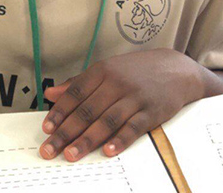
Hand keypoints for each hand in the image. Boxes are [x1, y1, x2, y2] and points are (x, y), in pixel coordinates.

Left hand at [39, 49, 203, 161]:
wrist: (176, 68)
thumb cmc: (137, 71)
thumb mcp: (108, 70)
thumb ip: (79, 83)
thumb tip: (51, 94)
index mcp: (103, 71)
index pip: (75, 93)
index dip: (59, 112)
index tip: (46, 129)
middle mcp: (117, 83)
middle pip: (87, 110)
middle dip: (66, 132)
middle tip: (50, 150)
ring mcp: (135, 97)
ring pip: (107, 121)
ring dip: (87, 140)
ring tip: (71, 155)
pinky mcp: (152, 111)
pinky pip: (134, 127)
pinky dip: (120, 140)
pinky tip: (108, 151)